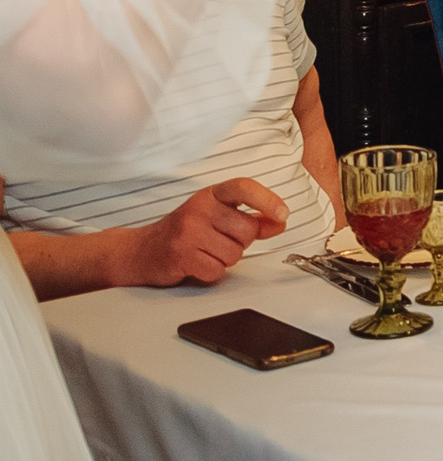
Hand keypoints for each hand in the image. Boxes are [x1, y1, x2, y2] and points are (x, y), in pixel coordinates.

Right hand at [113, 178, 289, 287]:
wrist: (141, 251)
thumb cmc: (185, 231)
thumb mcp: (218, 216)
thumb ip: (252, 218)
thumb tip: (280, 221)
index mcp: (211, 195)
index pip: (243, 188)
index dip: (267, 200)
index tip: (282, 214)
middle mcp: (198, 209)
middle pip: (247, 230)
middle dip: (241, 241)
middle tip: (218, 240)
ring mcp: (187, 231)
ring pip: (235, 253)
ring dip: (225, 259)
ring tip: (205, 251)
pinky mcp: (180, 255)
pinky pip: (217, 271)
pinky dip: (211, 272)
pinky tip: (197, 263)